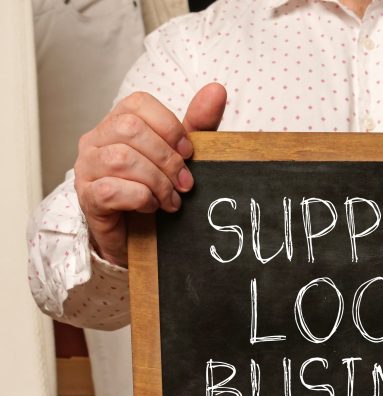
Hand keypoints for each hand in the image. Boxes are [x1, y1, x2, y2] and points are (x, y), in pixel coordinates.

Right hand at [74, 82, 227, 266]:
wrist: (139, 238)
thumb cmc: (158, 191)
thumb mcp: (183, 157)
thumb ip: (198, 125)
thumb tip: (217, 90)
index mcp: (118, 123)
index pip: (138, 104)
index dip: (169, 126)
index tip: (189, 153)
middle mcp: (96, 140)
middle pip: (130, 129)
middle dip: (168, 159)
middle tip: (186, 184)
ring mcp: (87, 168)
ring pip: (122, 159)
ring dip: (158, 182)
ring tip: (172, 201)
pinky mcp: (87, 197)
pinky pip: (112, 189)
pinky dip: (141, 198)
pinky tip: (151, 207)